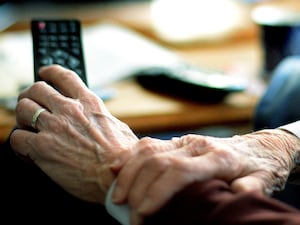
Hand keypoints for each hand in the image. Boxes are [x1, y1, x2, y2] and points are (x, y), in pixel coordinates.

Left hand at [10, 65, 138, 202]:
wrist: (117, 175)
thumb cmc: (122, 154)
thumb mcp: (118, 126)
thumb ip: (102, 118)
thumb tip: (99, 119)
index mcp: (89, 103)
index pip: (63, 76)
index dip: (50, 71)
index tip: (45, 73)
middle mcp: (69, 110)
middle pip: (37, 89)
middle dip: (30, 94)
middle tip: (29, 101)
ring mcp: (54, 127)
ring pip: (23, 109)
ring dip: (23, 117)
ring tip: (27, 125)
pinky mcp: (42, 148)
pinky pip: (17, 138)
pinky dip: (19, 142)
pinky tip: (25, 148)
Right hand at [112, 130, 299, 223]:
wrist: (257, 147)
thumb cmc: (258, 167)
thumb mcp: (262, 180)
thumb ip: (250, 188)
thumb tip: (235, 195)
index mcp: (219, 157)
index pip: (179, 171)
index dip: (157, 192)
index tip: (142, 214)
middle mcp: (198, 145)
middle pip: (158, 162)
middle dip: (138, 189)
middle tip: (129, 214)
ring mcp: (186, 140)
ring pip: (148, 150)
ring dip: (128, 173)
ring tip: (117, 196)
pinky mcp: (177, 140)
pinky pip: (148, 144)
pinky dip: (130, 156)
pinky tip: (117, 169)